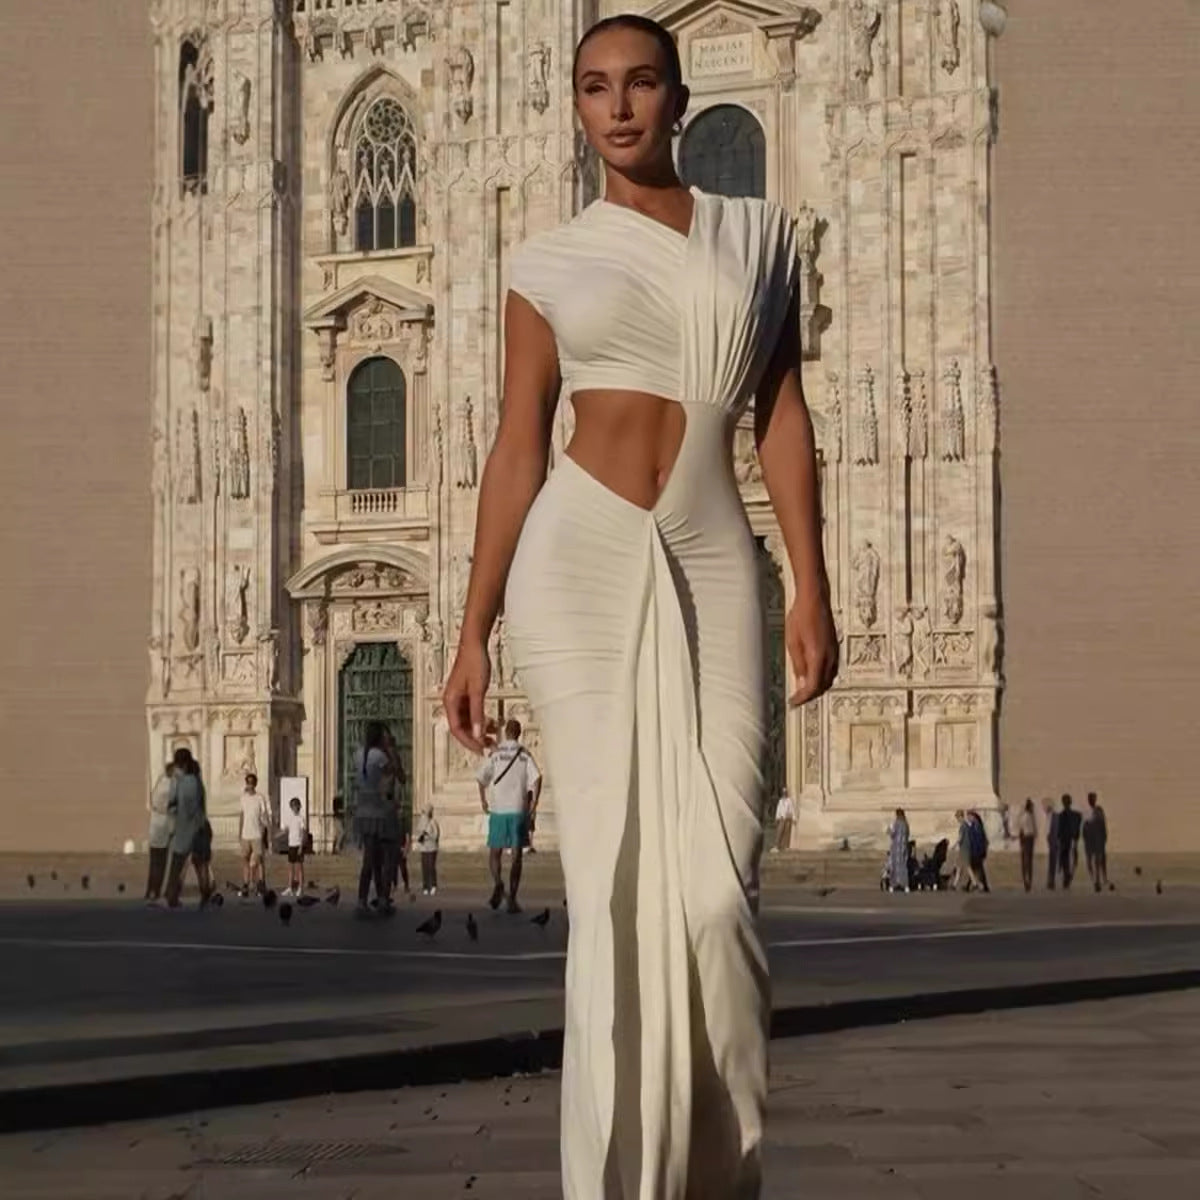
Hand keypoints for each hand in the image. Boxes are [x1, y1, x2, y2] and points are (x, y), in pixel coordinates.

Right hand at [443, 636, 490, 753]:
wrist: (474, 645)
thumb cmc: (473, 662)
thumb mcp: (478, 691)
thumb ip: (478, 713)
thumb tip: (478, 734)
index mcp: (450, 701)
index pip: (457, 730)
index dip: (469, 742)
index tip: (482, 749)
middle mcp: (452, 702)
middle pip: (461, 728)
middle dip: (475, 739)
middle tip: (489, 746)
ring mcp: (459, 698)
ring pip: (467, 722)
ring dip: (479, 730)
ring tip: (492, 737)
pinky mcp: (466, 694)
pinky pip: (472, 713)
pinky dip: (481, 720)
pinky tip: (491, 724)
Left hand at [785, 590, 837, 706]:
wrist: (814, 599)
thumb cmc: (800, 617)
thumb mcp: (793, 642)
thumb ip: (798, 664)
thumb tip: (801, 684)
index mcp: (818, 657)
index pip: (813, 686)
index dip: (803, 697)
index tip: (793, 702)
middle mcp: (830, 657)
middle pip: (823, 685)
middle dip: (811, 695)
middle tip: (797, 698)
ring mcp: (834, 652)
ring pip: (829, 678)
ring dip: (817, 687)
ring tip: (803, 689)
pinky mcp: (834, 647)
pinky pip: (831, 669)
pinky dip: (822, 677)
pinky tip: (811, 675)